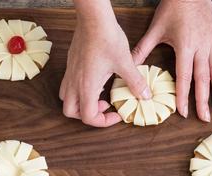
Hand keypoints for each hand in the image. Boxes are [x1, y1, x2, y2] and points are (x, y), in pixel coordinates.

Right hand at [60, 2, 150, 126]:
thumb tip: (145, 95)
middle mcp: (74, 82)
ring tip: (99, 96)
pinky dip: (79, 90)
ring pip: (66, 98)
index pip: (87, 117)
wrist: (93, 18)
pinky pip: (68, 84)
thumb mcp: (125, 63)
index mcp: (87, 86)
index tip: (116, 113)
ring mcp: (70, 73)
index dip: (103, 121)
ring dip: (80, 103)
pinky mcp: (71, 64)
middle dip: (87, 115)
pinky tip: (96, 80)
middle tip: (104, 107)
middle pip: (70, 111)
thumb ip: (135, 82)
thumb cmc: (106, 38)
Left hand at [131, 0, 211, 121]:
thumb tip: (130, 65)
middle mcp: (201, 47)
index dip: (183, 95)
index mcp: (185, 47)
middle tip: (205, 118)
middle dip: (203, 100)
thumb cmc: (172, 8)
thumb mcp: (155, 28)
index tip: (184, 111)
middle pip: (203, 78)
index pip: (184, 76)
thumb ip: (143, 49)